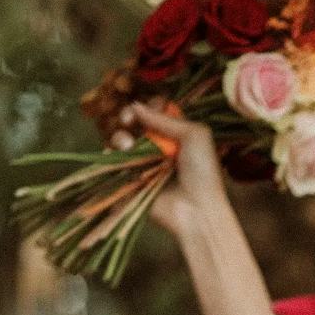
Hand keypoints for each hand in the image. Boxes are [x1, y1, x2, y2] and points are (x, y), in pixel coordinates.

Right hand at [119, 101, 232, 240]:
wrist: (196, 209)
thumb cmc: (203, 173)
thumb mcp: (195, 135)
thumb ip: (166, 119)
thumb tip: (136, 105)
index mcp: (175, 135)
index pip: (155, 112)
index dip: (149, 107)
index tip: (151, 107)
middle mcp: (157, 147)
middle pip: (133, 123)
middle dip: (127, 117)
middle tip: (128, 120)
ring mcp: (142, 163)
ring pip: (120, 140)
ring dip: (120, 137)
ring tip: (127, 145)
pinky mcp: (130, 180)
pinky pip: (112, 162)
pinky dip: (111, 154)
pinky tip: (119, 154)